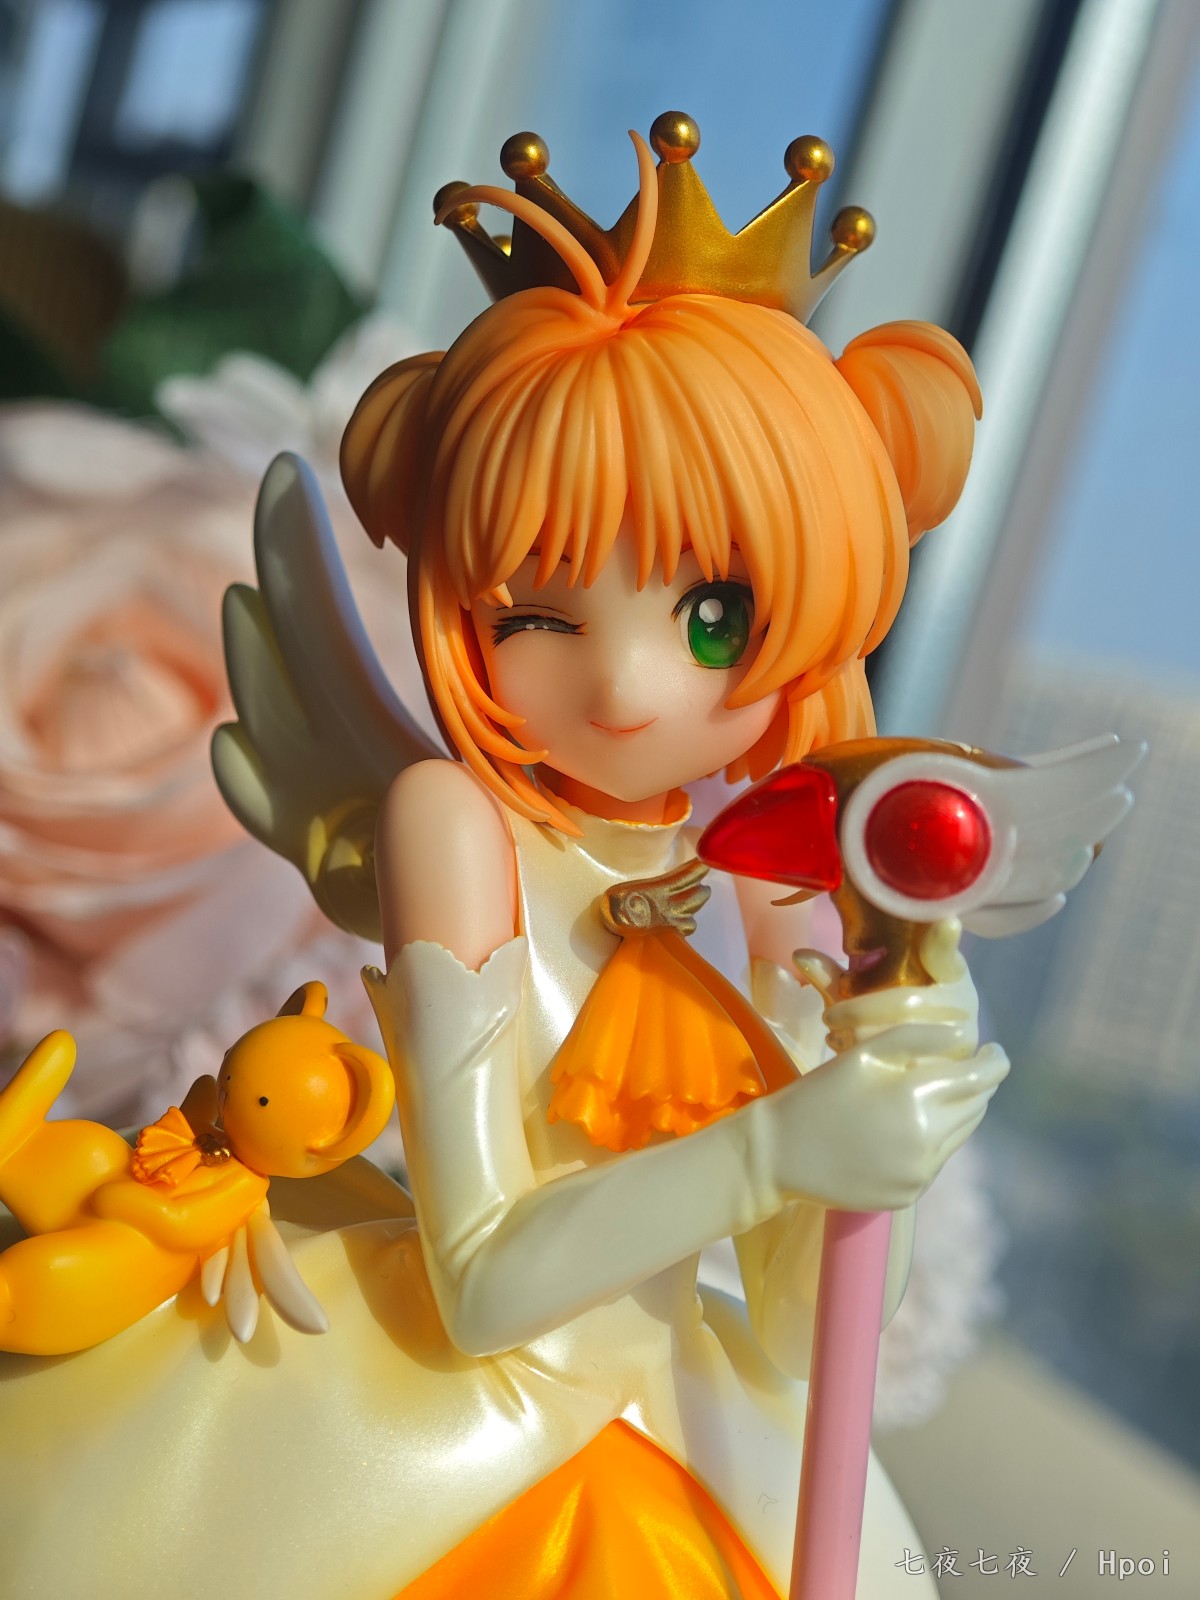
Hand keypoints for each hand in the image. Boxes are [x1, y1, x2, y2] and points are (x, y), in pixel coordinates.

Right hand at [766, 1022, 1007, 1210]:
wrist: (780, 1154)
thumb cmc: (819, 1093)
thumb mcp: (863, 1054)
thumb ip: (915, 1038)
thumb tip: (963, 1037)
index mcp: (917, 1097)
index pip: (981, 1078)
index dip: (994, 1061)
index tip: (995, 1050)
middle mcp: (927, 1140)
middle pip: (976, 1107)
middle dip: (978, 1085)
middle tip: (966, 1070)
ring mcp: (920, 1172)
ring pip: (961, 1135)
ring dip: (957, 1113)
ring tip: (937, 1096)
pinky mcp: (910, 1193)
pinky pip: (937, 1161)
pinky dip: (934, 1141)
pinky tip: (907, 1128)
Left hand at [811, 919, 980, 1057]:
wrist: (917, 1059)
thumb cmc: (890, 1015)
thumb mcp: (866, 992)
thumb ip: (835, 975)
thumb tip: (799, 954)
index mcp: (950, 972)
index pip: (945, 953)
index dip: (944, 941)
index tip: (944, 923)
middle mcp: (964, 1002)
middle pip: (906, 1003)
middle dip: (858, 1011)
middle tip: (830, 1017)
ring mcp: (962, 1039)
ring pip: (903, 1037)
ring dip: (861, 1038)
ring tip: (838, 1035)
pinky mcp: (951, 1072)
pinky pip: (904, 1065)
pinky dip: (870, 1062)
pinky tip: (852, 1055)